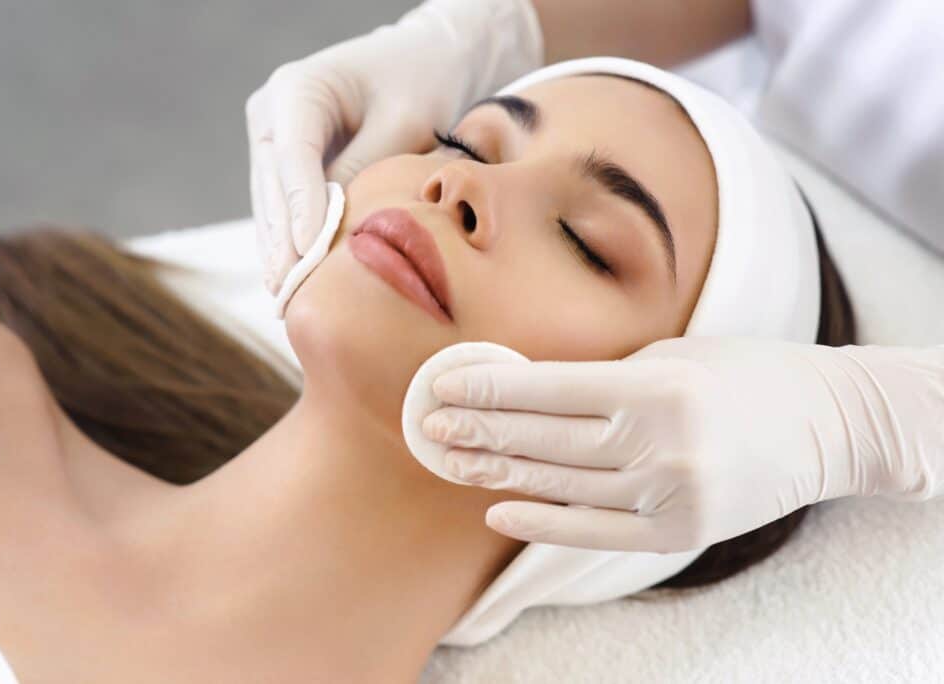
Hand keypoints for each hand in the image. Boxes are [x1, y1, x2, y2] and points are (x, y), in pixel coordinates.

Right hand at [245, 0, 542, 292]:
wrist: (419, 61)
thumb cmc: (418, 83)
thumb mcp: (403, 122)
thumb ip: (366, 170)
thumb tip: (337, 229)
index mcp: (296, 90)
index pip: (293, 158)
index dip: (299, 209)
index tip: (306, 254)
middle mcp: (271, 114)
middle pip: (271, 188)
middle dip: (282, 243)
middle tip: (292, 293)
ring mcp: (271, 141)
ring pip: (269, 206)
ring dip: (279, 252)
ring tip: (289, 299)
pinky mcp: (283, 166)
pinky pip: (281, 210)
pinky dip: (290, 244)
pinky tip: (297, 282)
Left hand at [422, 336, 942, 551]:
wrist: (828, 423)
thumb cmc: (744, 373)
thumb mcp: (672, 356)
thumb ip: (602, 378)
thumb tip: (523, 389)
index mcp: (658, 385)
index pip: (550, 389)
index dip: (490, 388)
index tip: (442, 385)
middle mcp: (661, 443)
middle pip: (546, 439)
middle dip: (480, 429)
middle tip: (429, 424)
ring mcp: (671, 493)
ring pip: (562, 484)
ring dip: (499, 472)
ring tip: (451, 459)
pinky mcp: (681, 531)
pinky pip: (596, 530)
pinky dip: (545, 521)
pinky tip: (499, 509)